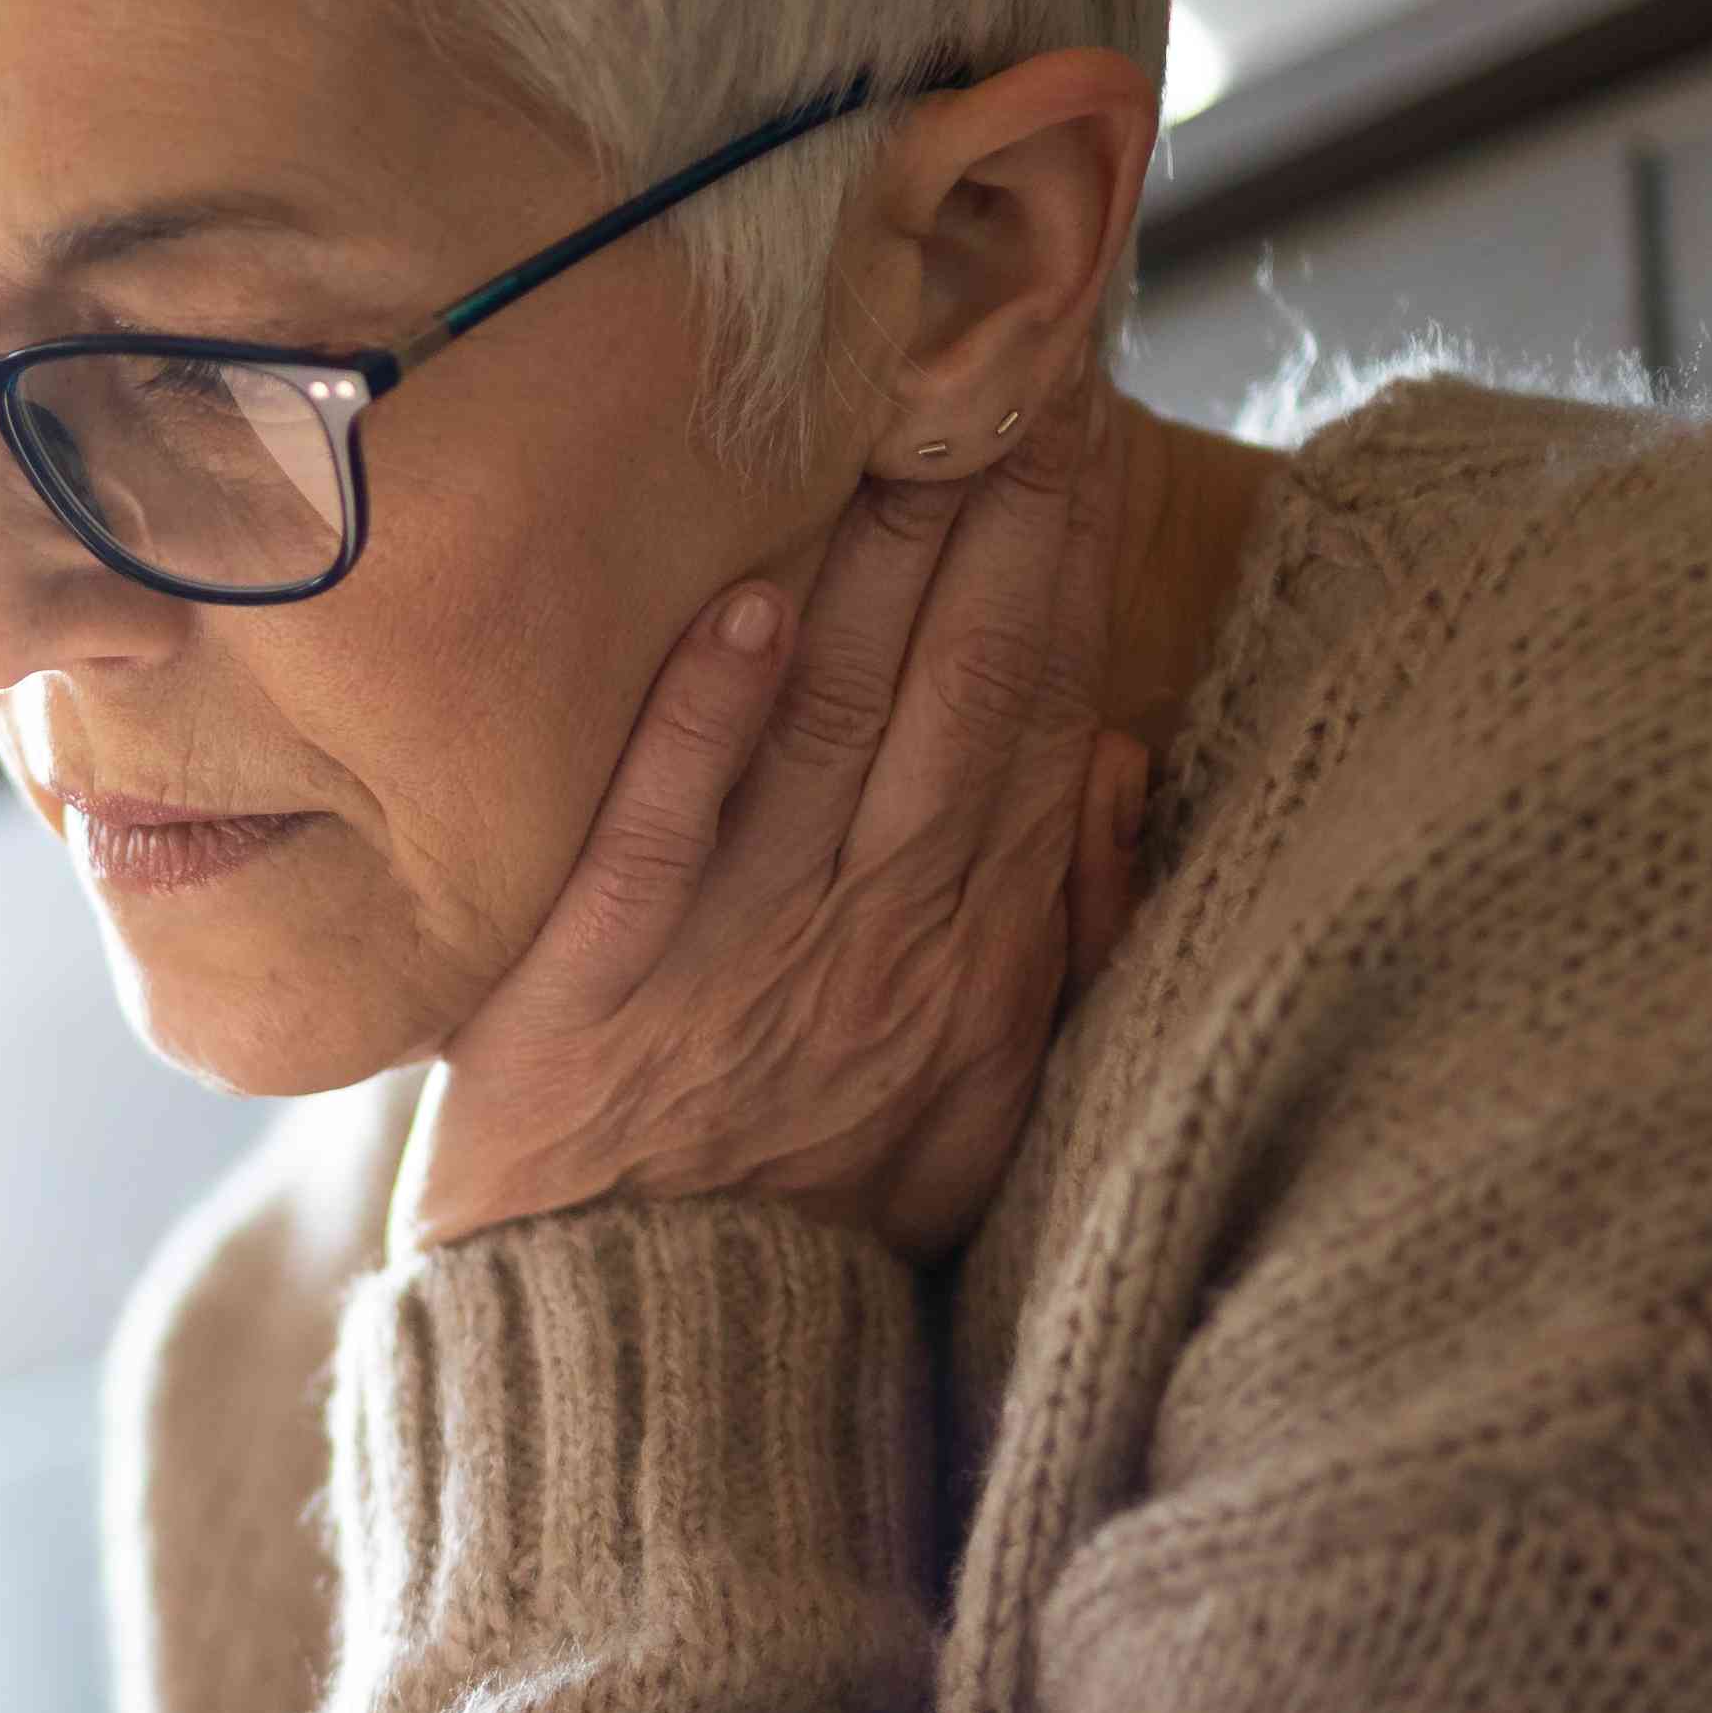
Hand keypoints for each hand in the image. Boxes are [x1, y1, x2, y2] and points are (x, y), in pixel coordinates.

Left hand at [407, 374, 1153, 1262]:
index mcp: (966, 948)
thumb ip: (1062, 937)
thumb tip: (1115, 762)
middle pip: (958, 688)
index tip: (1083, 403)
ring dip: (870, 568)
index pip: (1036, 707)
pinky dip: (699, 721)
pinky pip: (661, 836)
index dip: (1064, 550)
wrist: (652, 1367)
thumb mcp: (987, 1103)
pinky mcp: (595, 991)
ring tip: (900, 419)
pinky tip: (732, 605)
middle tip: (1021, 344)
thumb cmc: (810, 1218)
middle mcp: (872, 933)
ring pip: (826, 725)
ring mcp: (736, 955)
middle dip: (999, 513)